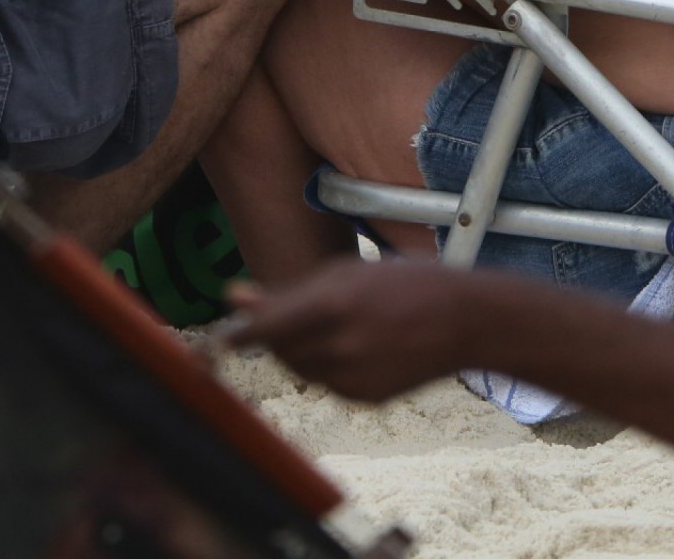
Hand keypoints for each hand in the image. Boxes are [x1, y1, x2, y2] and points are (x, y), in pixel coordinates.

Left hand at [222, 259, 478, 401]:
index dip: (234, 337)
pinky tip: (360, 343)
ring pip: (301, 369)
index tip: (207, 347)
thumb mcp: (346, 272)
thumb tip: (235, 296)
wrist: (466, 321)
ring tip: (340, 321)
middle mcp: (340, 345)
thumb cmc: (405, 284)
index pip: (266, 328)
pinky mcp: (366, 400)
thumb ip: (289, 290)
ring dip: (301, 348)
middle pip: (280, 351)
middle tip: (290, 312)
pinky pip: (327, 383)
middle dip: (274, 335)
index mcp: (334, 304)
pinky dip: (328, 365)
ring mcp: (354, 378)